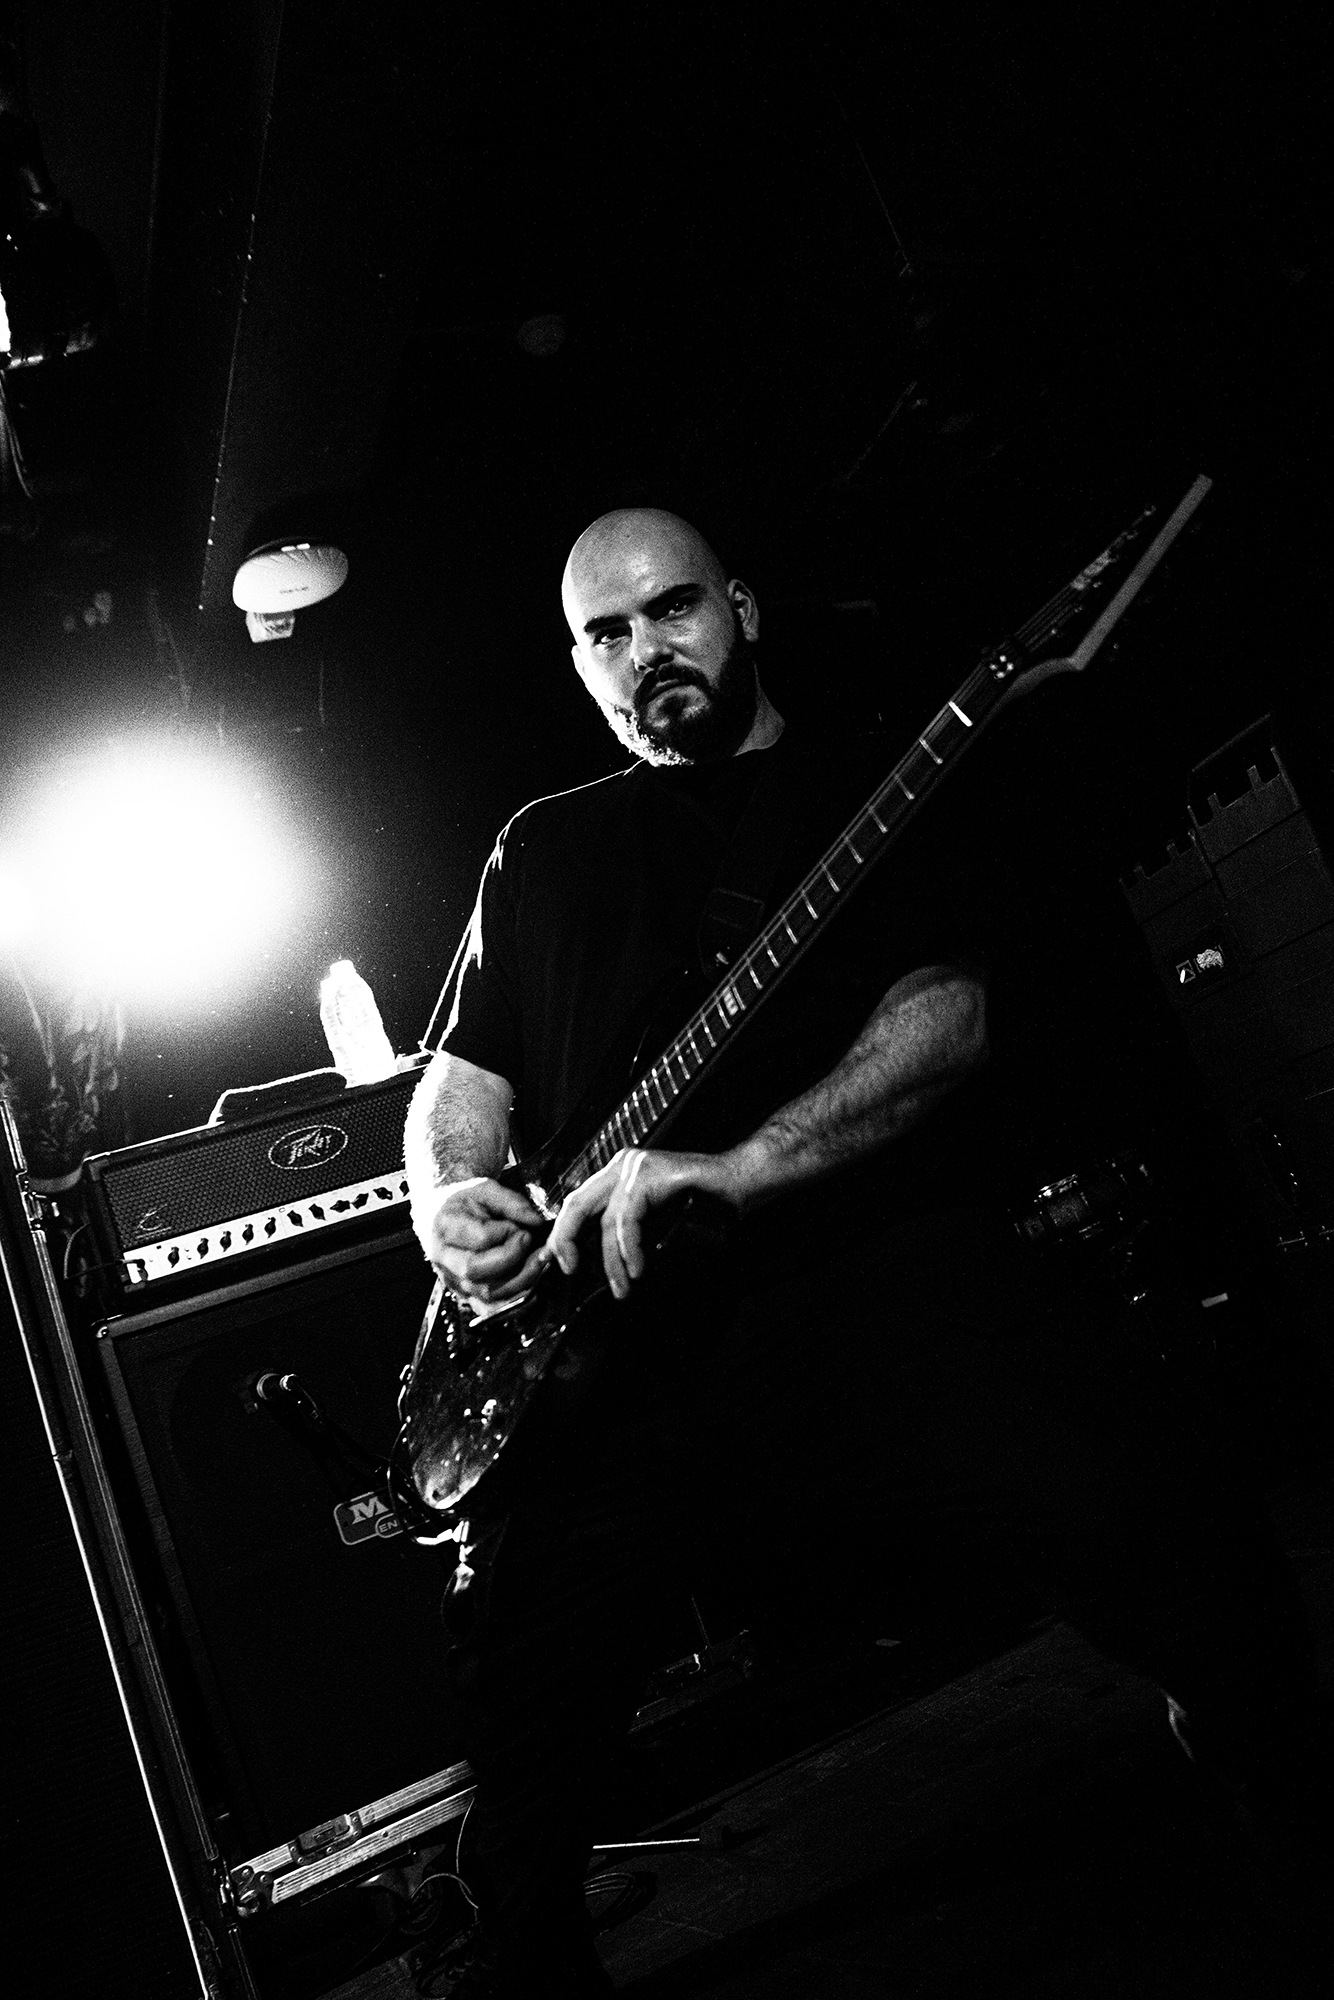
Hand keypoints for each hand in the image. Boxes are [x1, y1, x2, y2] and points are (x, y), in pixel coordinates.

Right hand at [414, 1176, 548, 1302]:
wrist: (441, 1217)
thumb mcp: (485, 1189)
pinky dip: (513, 1302)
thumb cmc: (464, 1203)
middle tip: (530, 1244)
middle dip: (513, 1259)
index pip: (482, 1239)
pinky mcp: (466, 1296)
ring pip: (487, 1294)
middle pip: (478, 1271)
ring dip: (520, 1280)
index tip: (522, 1228)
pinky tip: (531, 1286)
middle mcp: (444, 1259)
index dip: (509, 1234)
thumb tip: (536, 1222)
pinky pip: (489, 1309)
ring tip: (537, 1262)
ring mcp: (453, 1281)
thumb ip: (512, 1203)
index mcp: (445, 1227)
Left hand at [545, 1148, 738, 1300]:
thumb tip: (599, 1261)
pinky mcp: (650, 1173)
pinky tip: (637, 1267)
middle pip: (576, 1204)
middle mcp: (622, 1165)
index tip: (555, 1262)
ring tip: (622, 1285)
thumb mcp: (655, 1218)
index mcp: (618, 1173)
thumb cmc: (704, 1202)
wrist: (740, 1182)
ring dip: (612, 1260)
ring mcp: (636, 1166)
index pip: (577, 1202)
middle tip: (569, 1270)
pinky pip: (628, 1217)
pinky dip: (630, 1248)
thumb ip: (626, 1230)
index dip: (561, 1233)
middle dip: (565, 1241)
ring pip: (605, 1219)